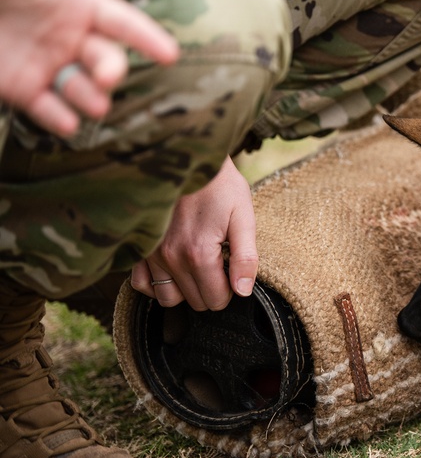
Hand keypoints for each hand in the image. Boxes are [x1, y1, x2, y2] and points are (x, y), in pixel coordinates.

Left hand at [0, 0, 178, 136]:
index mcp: (81, 7)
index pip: (124, 24)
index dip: (147, 37)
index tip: (170, 54)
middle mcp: (73, 39)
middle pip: (107, 60)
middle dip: (113, 70)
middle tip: (108, 76)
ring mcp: (50, 66)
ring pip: (83, 89)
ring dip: (91, 98)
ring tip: (95, 105)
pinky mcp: (23, 90)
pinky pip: (47, 110)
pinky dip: (58, 119)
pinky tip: (66, 124)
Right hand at [131, 156, 258, 310]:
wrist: (184, 156)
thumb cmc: (218, 184)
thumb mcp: (243, 215)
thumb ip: (245, 257)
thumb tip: (243, 291)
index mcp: (198, 254)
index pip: (216, 300)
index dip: (231, 290)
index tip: (233, 267)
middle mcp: (170, 259)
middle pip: (195, 301)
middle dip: (211, 289)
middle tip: (219, 261)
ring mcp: (150, 255)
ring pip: (168, 298)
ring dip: (186, 290)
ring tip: (199, 266)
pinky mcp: (138, 248)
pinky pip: (141, 284)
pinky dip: (157, 283)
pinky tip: (174, 268)